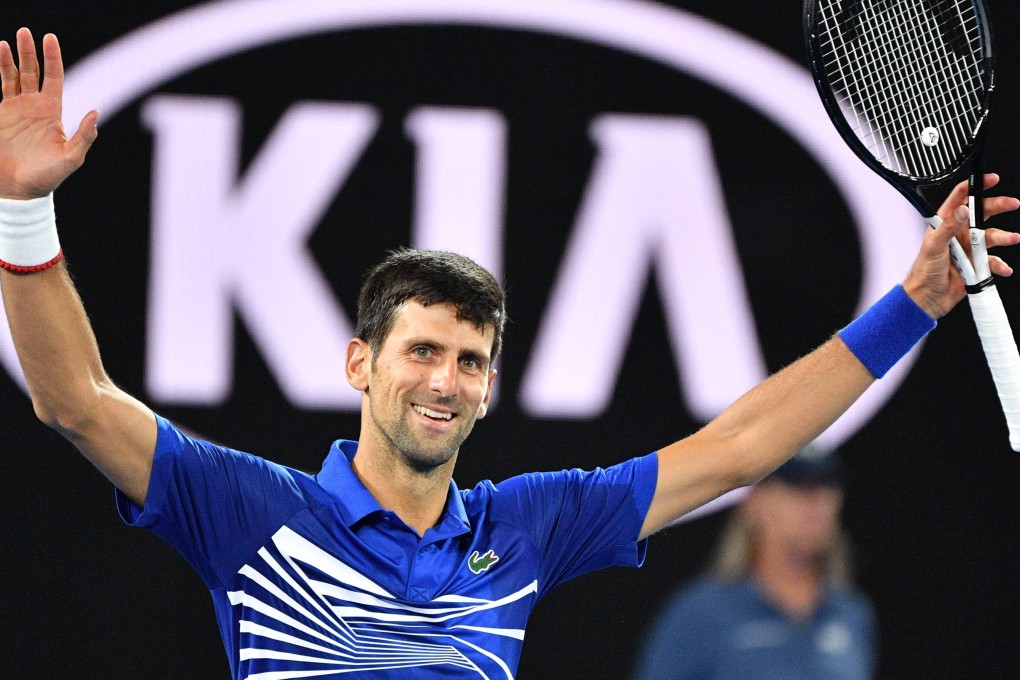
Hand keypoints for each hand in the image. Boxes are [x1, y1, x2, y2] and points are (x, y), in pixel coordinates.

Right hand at [0, 28, 97, 199]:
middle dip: (30, 52)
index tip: (49, 38)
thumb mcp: (71, 158)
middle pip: (33, 72)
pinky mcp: (2, 114)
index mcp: (52, 112)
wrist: (19, 189)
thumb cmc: (48, 177)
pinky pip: (2, 87)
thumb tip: (96, 113)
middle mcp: (35, 106)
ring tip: (12, 39)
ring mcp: (17, 109)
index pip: (54, 78)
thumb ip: (84, 137)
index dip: (52, 58)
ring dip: (13, 57)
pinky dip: (1, 70)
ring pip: (15, 76)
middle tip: (27, 32)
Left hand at [903, 173, 1019, 318]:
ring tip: (1012, 238)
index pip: (960, 199)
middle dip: (998, 206)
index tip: (990, 179)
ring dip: (1004, 237)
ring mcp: (969, 249)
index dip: (975, 186)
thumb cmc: (923, 271)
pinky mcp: (976, 264)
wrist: (927, 298)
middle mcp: (959, 234)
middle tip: (1012, 203)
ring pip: (992, 237)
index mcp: (945, 224)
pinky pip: (993, 261)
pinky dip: (1000, 264)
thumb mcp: (934, 245)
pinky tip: (1003, 268)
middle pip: (982, 214)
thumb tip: (963, 210)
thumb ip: (948, 227)